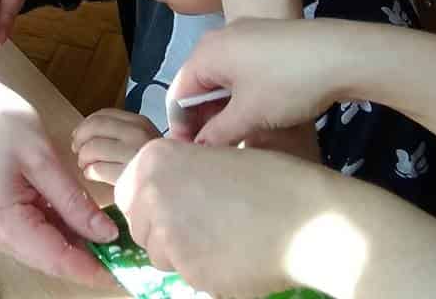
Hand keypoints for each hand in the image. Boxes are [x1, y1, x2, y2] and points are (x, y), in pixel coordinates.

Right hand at [0, 72, 116, 281]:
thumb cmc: (0, 121)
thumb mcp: (43, 158)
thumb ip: (74, 202)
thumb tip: (107, 235)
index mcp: (1, 223)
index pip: (55, 259)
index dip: (91, 270)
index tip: (124, 273)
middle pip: (48, 258)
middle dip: (86, 258)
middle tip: (125, 251)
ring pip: (42, 248)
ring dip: (75, 244)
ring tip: (110, 236)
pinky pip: (33, 234)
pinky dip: (59, 230)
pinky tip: (83, 221)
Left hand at [72, 108, 159, 183]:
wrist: (176, 188)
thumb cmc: (156, 166)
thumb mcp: (143, 141)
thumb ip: (121, 132)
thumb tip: (88, 130)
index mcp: (140, 122)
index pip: (104, 115)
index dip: (86, 124)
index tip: (79, 134)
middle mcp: (138, 133)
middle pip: (95, 127)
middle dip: (80, 138)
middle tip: (76, 149)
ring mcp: (134, 153)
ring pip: (93, 148)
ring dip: (83, 157)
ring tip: (84, 165)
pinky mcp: (129, 175)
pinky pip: (98, 169)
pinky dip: (90, 172)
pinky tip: (91, 175)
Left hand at [115, 140, 319, 296]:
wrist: (308, 218)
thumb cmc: (270, 180)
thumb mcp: (214, 160)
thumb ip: (179, 177)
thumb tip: (161, 200)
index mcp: (154, 159)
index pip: (127, 193)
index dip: (151, 204)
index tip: (177, 207)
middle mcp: (151, 193)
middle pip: (139, 227)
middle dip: (164, 232)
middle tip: (206, 225)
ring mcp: (166, 233)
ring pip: (159, 256)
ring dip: (183, 253)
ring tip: (224, 238)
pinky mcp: (187, 269)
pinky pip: (185, 275)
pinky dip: (204, 271)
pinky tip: (234, 256)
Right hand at [164, 19, 353, 145]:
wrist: (341, 54)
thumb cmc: (287, 84)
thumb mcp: (249, 115)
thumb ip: (217, 134)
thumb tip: (198, 148)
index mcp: (206, 52)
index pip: (177, 94)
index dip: (181, 128)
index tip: (192, 157)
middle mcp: (219, 38)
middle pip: (198, 84)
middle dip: (203, 119)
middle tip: (215, 152)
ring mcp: (244, 35)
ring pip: (222, 78)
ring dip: (223, 109)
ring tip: (236, 138)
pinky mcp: (267, 39)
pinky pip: (241, 69)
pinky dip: (241, 94)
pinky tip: (257, 115)